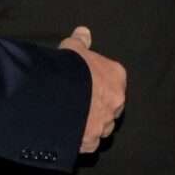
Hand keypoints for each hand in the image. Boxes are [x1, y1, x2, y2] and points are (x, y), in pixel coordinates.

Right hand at [60, 26, 125, 152]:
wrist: (57, 94)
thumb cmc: (69, 67)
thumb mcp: (73, 48)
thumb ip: (80, 40)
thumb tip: (84, 31)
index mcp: (117, 78)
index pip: (114, 81)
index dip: (99, 83)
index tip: (86, 84)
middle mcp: (116, 102)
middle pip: (111, 106)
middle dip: (99, 106)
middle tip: (80, 103)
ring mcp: (105, 123)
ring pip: (102, 126)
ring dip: (92, 124)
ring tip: (73, 119)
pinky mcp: (91, 141)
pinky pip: (89, 142)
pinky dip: (81, 139)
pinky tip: (69, 133)